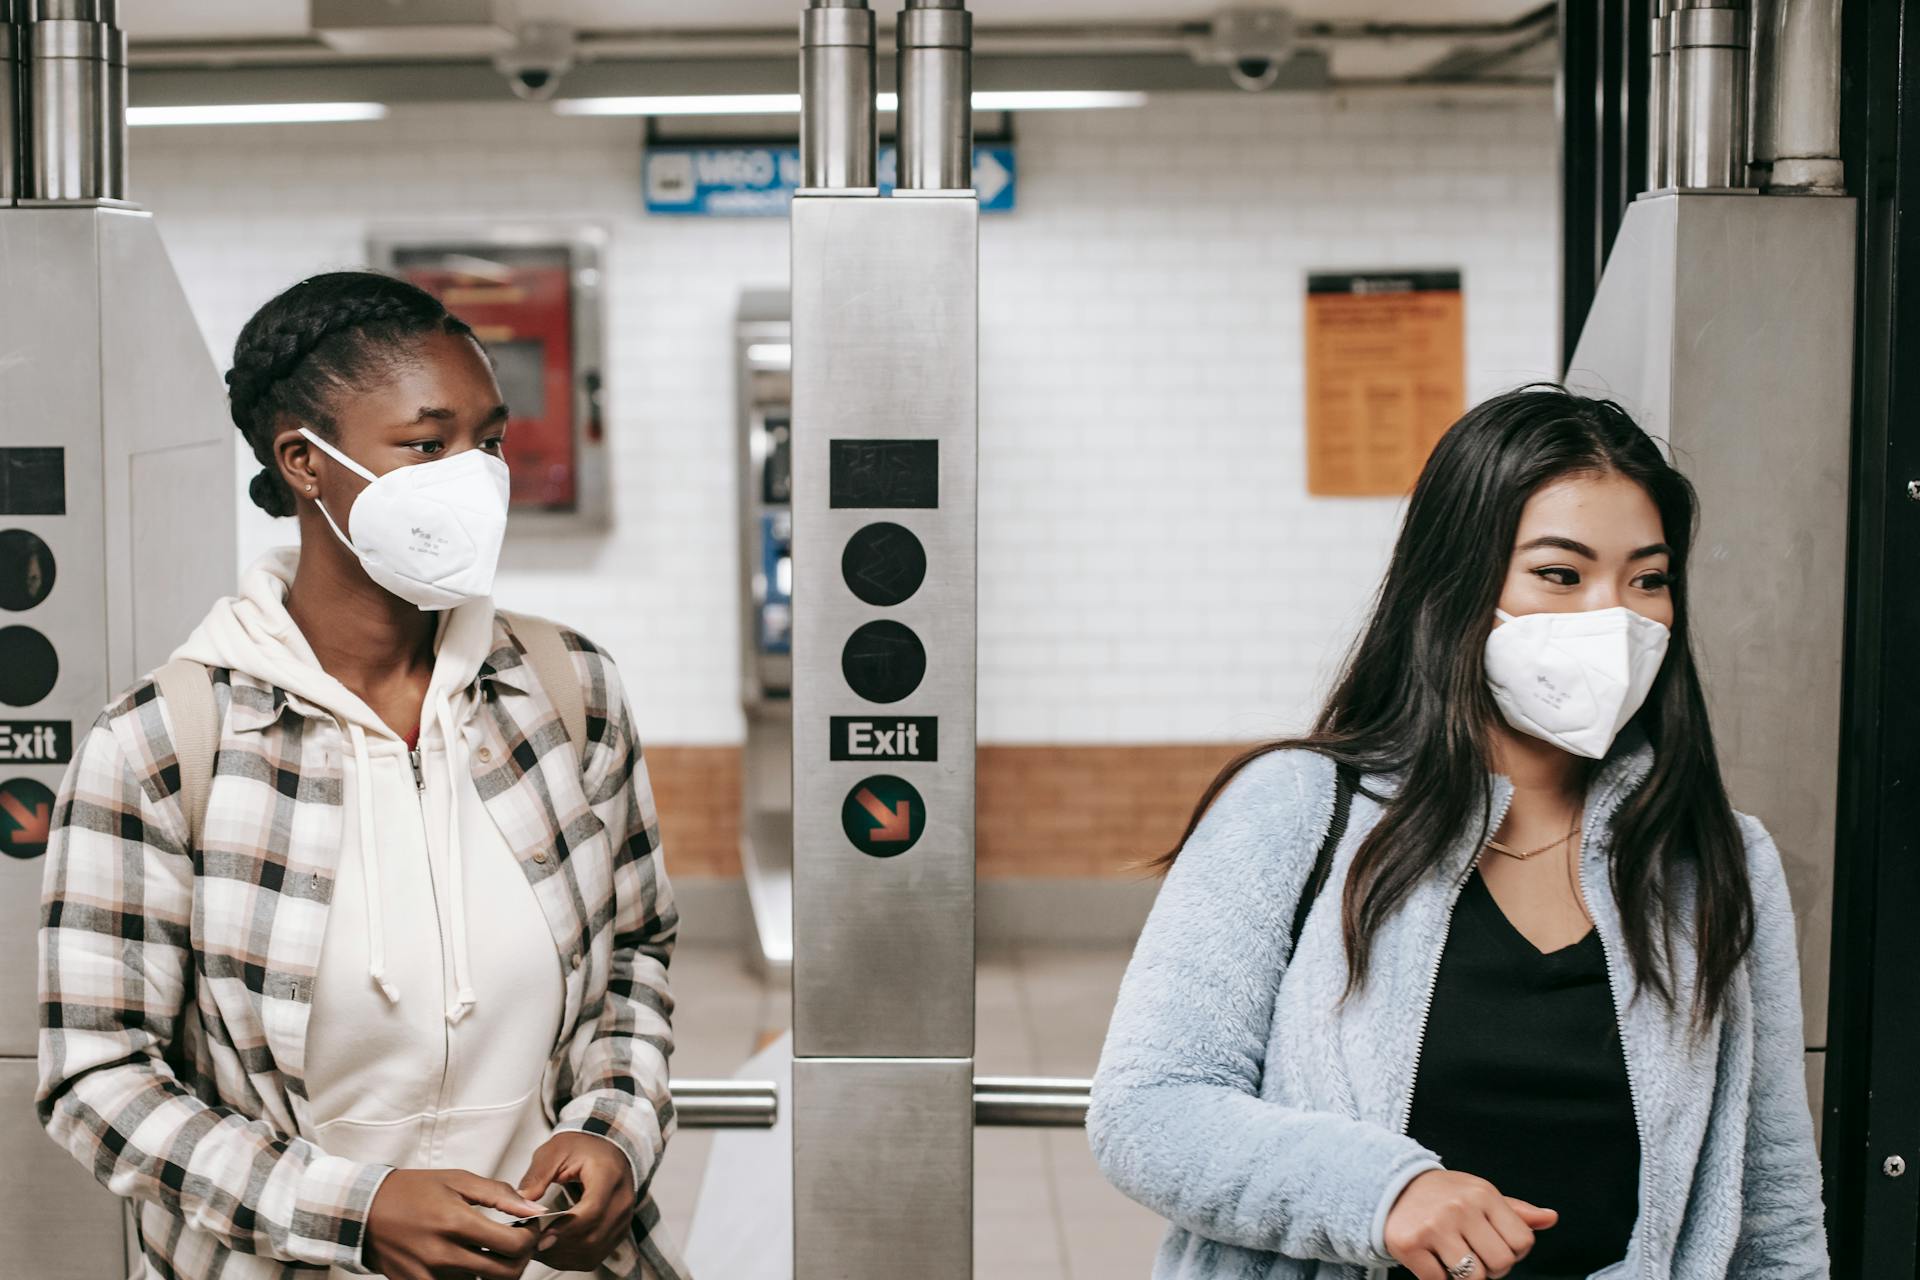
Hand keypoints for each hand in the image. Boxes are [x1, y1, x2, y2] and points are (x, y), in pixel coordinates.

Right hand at [364, 1168, 545, 1279]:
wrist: (364, 1210)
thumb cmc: (412, 1191)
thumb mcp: (458, 1180)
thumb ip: (499, 1194)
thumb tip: (533, 1210)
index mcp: (456, 1223)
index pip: (514, 1246)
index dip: (531, 1237)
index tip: (529, 1227)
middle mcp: (444, 1255)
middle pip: (505, 1273)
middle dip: (520, 1258)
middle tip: (517, 1242)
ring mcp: (429, 1276)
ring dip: (494, 1269)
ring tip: (490, 1248)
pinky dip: (469, 1278)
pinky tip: (468, 1260)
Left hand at [518, 1132, 638, 1271]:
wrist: (606, 1149)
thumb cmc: (581, 1148)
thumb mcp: (555, 1151)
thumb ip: (537, 1176)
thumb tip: (521, 1203)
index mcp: (609, 1175)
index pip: (593, 1210)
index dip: (566, 1228)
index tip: (541, 1236)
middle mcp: (623, 1200)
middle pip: (594, 1236)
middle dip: (560, 1245)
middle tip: (532, 1244)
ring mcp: (623, 1218)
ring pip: (594, 1251)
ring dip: (564, 1256)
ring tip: (539, 1248)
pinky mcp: (618, 1231)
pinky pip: (596, 1255)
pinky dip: (572, 1259)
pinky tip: (553, 1250)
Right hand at [1383, 1170, 1557, 1279]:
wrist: (1393, 1187)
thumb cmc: (1446, 1196)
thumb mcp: (1481, 1195)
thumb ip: (1517, 1212)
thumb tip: (1550, 1218)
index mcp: (1483, 1194)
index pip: (1522, 1242)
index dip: (1512, 1252)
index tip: (1493, 1244)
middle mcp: (1460, 1207)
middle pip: (1501, 1264)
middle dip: (1490, 1267)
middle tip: (1472, 1252)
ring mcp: (1434, 1225)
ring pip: (1473, 1278)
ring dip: (1465, 1275)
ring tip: (1453, 1257)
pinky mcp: (1409, 1243)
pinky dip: (1438, 1277)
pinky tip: (1432, 1258)